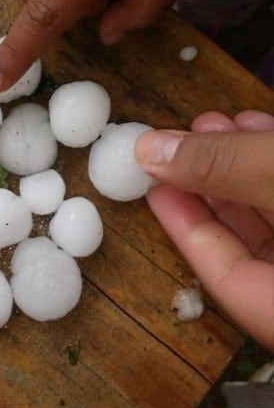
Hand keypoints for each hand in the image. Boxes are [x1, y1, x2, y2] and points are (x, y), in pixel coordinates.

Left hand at [136, 110, 273, 348]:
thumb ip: (224, 166)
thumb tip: (150, 151)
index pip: (231, 282)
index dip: (186, 230)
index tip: (154, 187)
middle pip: (255, 245)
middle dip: (215, 183)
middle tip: (181, 144)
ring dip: (245, 165)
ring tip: (213, 125)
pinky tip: (256, 127)